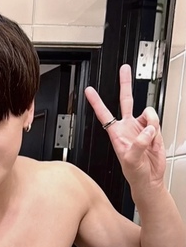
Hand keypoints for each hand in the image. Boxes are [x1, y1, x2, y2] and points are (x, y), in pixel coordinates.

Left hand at [85, 64, 165, 190]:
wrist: (149, 178)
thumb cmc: (134, 173)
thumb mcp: (131, 160)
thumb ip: (139, 142)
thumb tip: (147, 129)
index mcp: (116, 133)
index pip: (104, 114)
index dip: (96, 102)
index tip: (89, 90)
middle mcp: (127, 126)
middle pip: (126, 100)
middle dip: (125, 83)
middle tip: (124, 69)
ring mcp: (141, 127)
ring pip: (148, 112)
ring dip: (151, 122)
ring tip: (150, 137)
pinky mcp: (153, 129)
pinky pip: (157, 121)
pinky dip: (157, 129)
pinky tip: (154, 139)